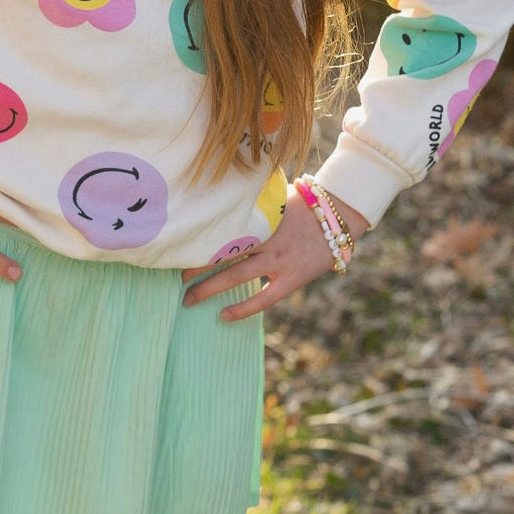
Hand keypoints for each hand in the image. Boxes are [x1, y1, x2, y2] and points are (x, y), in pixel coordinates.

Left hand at [181, 184, 369, 321]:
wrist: (338, 215)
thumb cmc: (302, 203)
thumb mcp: (272, 198)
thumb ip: (248, 204)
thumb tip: (218, 202)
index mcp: (257, 217)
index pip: (219, 230)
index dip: (197, 240)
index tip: (177, 247)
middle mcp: (264, 238)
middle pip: (221, 254)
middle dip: (195, 268)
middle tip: (175, 278)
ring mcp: (278, 260)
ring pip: (236, 276)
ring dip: (210, 288)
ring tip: (188, 299)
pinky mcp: (292, 278)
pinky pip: (263, 298)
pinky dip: (243, 308)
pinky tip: (224, 316)